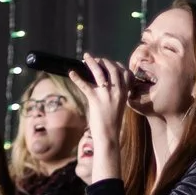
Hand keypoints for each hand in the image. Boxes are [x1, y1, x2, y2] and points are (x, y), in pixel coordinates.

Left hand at [80, 56, 129, 176]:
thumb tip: (105, 86)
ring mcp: (107, 95)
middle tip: (94, 59)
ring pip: (99, 73)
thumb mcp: (118, 106)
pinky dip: (77, 78)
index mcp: (124, 93)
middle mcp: (117, 91)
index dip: (115, 64)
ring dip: (91, 63)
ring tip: (85, 58)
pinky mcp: (95, 100)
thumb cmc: (112, 123)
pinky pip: (85, 86)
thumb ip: (115, 94)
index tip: (108, 62)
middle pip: (112, 69)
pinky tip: (71, 73)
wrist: (109, 136)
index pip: (124, 72)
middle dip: (103, 61)